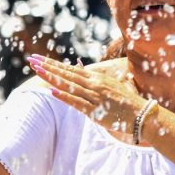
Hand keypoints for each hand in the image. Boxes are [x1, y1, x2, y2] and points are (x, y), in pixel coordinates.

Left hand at [27, 54, 145, 134]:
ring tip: (38, 71)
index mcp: (97, 79)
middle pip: (67, 74)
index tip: (40, 59)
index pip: (71, 69)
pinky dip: (65, 96)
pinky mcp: (96, 111)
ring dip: (52, 78)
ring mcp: (95, 97)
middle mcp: (94, 85)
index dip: (54, 64)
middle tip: (32, 60)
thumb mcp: (112, 86)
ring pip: (69, 85)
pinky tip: (53, 91)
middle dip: (48, 67)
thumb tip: (85, 70)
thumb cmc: (127, 102)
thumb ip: (98, 79)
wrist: (142, 115)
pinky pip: (77, 102)